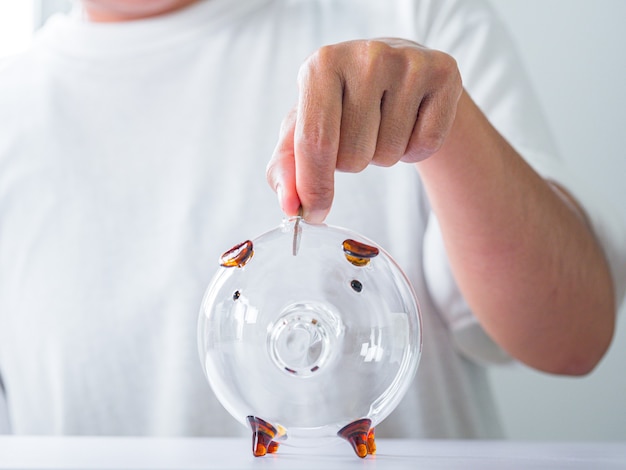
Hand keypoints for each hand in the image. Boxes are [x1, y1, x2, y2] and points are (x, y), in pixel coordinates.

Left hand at [266, 38, 462, 222]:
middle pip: (354, 156)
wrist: (396, 71)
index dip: (314, 187)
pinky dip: (415, 150)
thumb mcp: (304, 128)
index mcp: (321, 64)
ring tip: (383, 124)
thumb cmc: (342, 104)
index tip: (312, 214)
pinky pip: (425, 145)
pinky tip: (410, 122)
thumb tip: (289, 206)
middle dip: (352, 162)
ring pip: (389, 154)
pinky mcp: (444, 73)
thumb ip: (286, 167)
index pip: (315, 141)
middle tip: (357, 132)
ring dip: (382, 155)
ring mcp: (409, 62)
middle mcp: (366, 56)